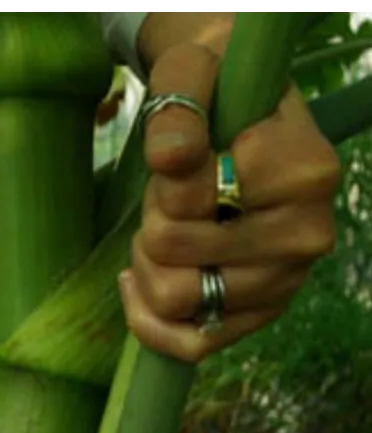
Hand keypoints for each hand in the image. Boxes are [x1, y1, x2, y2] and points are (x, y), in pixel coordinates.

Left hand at [119, 36, 341, 361]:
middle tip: (168, 200)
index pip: (190, 200)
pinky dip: (147, 318)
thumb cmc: (215, 96)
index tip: (179, 159)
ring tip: (164, 234)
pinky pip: (187, 344)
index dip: (163, 184)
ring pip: (174, 299)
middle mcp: (307, 235)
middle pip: (174, 251)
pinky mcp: (257, 318)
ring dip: (147, 265)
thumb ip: (179, 106)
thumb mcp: (192, 72)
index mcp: (305, 170)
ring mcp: (284, 284)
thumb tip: (171, 160)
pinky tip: (139, 281)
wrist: (242, 124)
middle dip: (150, 221)